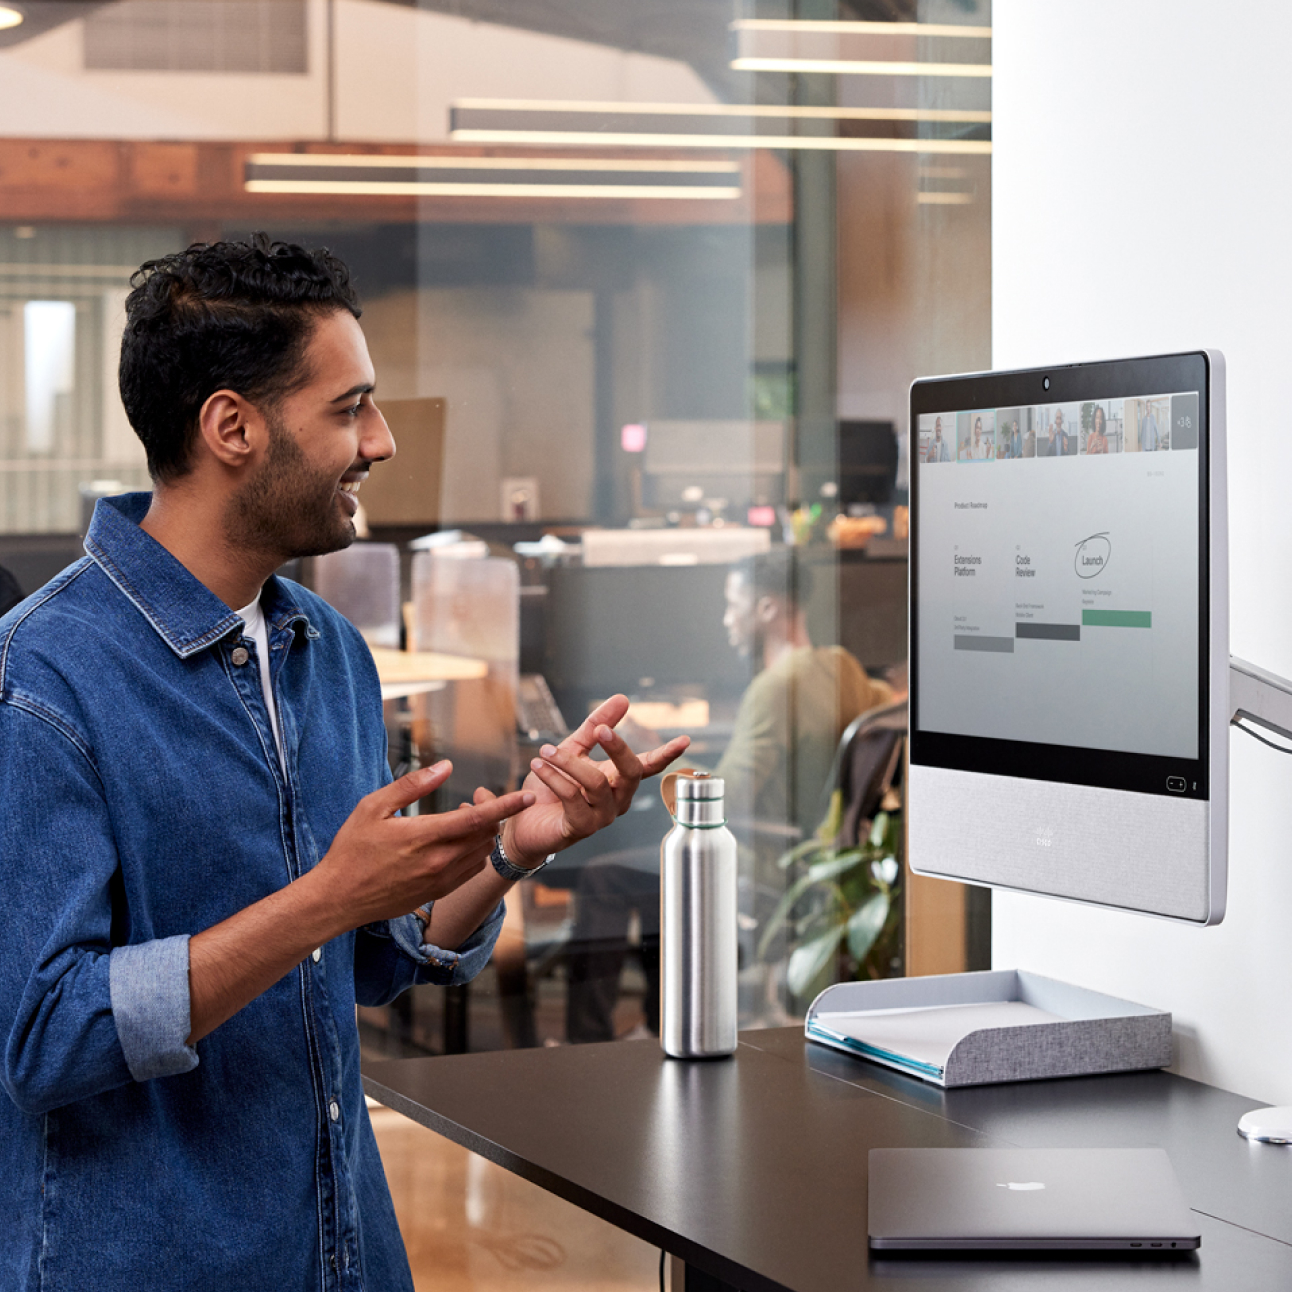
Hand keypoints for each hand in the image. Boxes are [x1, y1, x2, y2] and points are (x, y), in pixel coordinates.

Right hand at [315, 760, 534, 922]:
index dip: (506, 805)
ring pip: (481, 854)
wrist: (338, 899)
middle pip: (486, 835)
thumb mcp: (373, 807)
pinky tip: (458, 844)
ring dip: (483, 835)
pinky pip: (471, 871)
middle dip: (492, 815)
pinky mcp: (437, 893)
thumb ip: (412, 785)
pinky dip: (475, 854)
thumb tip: (446, 767)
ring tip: (464, 820)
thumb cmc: (351, 850)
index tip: (526, 796)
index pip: (478, 818)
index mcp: (426, 837)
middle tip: (477, 801)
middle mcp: (440, 861)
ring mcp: (441, 881)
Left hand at [502, 694, 689, 867]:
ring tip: (544, 750)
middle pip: (630, 771)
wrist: (524, 821)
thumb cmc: (551, 786)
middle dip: (618, 747)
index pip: (648, 766)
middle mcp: (617, 800)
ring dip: (567, 762)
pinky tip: (538, 766)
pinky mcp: (581, 828)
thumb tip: (622, 698)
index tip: (685, 739)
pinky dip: (553, 777)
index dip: (667, 754)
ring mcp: (602, 817)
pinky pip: (572, 797)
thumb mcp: (574, 748)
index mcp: (618, 780)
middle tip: (599, 728)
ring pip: (596, 782)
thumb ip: (596, 726)